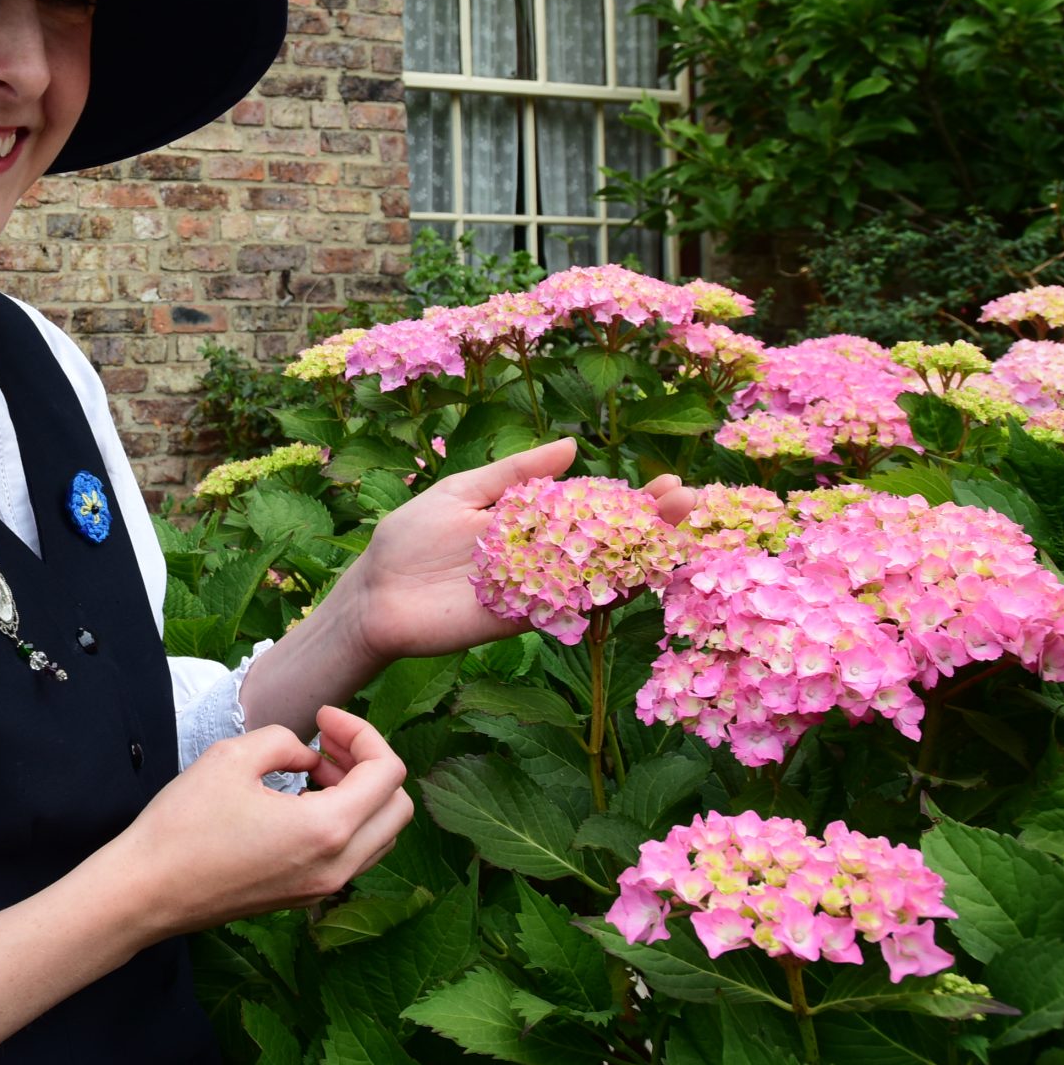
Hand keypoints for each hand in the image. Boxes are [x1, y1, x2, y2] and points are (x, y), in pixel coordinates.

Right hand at [101, 706, 413, 942]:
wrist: (146, 891)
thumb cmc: (182, 824)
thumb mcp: (232, 757)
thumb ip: (284, 742)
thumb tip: (308, 756)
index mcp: (327, 830)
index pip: (387, 772)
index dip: (361, 732)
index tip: (322, 718)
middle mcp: (338, 866)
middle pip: (397, 808)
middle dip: (369, 764)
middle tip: (325, 743)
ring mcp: (323, 887)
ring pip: (380, 835)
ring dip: (360, 794)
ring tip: (313, 770)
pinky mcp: (304, 896)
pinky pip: (353, 855)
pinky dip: (344, 821)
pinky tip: (299, 801)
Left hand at [327, 438, 702, 663]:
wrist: (374, 595)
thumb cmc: (410, 538)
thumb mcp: (464, 491)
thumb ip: (517, 473)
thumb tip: (572, 446)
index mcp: (530, 519)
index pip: (592, 506)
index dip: (630, 498)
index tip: (669, 483)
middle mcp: (542, 555)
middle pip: (606, 539)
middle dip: (649, 523)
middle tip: (689, 503)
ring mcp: (537, 588)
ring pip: (599, 573)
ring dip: (639, 556)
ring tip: (678, 536)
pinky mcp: (524, 618)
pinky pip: (571, 606)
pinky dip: (604, 594)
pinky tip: (637, 577)